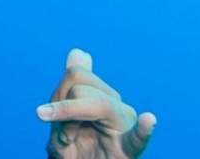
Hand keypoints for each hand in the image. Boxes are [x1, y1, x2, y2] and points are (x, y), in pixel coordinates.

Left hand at [38, 49, 155, 158]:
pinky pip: (138, 138)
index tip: (50, 114)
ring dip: (69, 126)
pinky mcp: (128, 151)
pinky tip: (148, 121)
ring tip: (71, 142)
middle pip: (81, 88)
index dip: (58, 93)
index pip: (76, 74)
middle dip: (61, 109)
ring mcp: (126, 127)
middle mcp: (119, 108)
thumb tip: (79, 51)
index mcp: (105, 97)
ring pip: (95, 104)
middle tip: (63, 133)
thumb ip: (72, 85)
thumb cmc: (75, 146)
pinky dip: (142, 129)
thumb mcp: (66, 115)